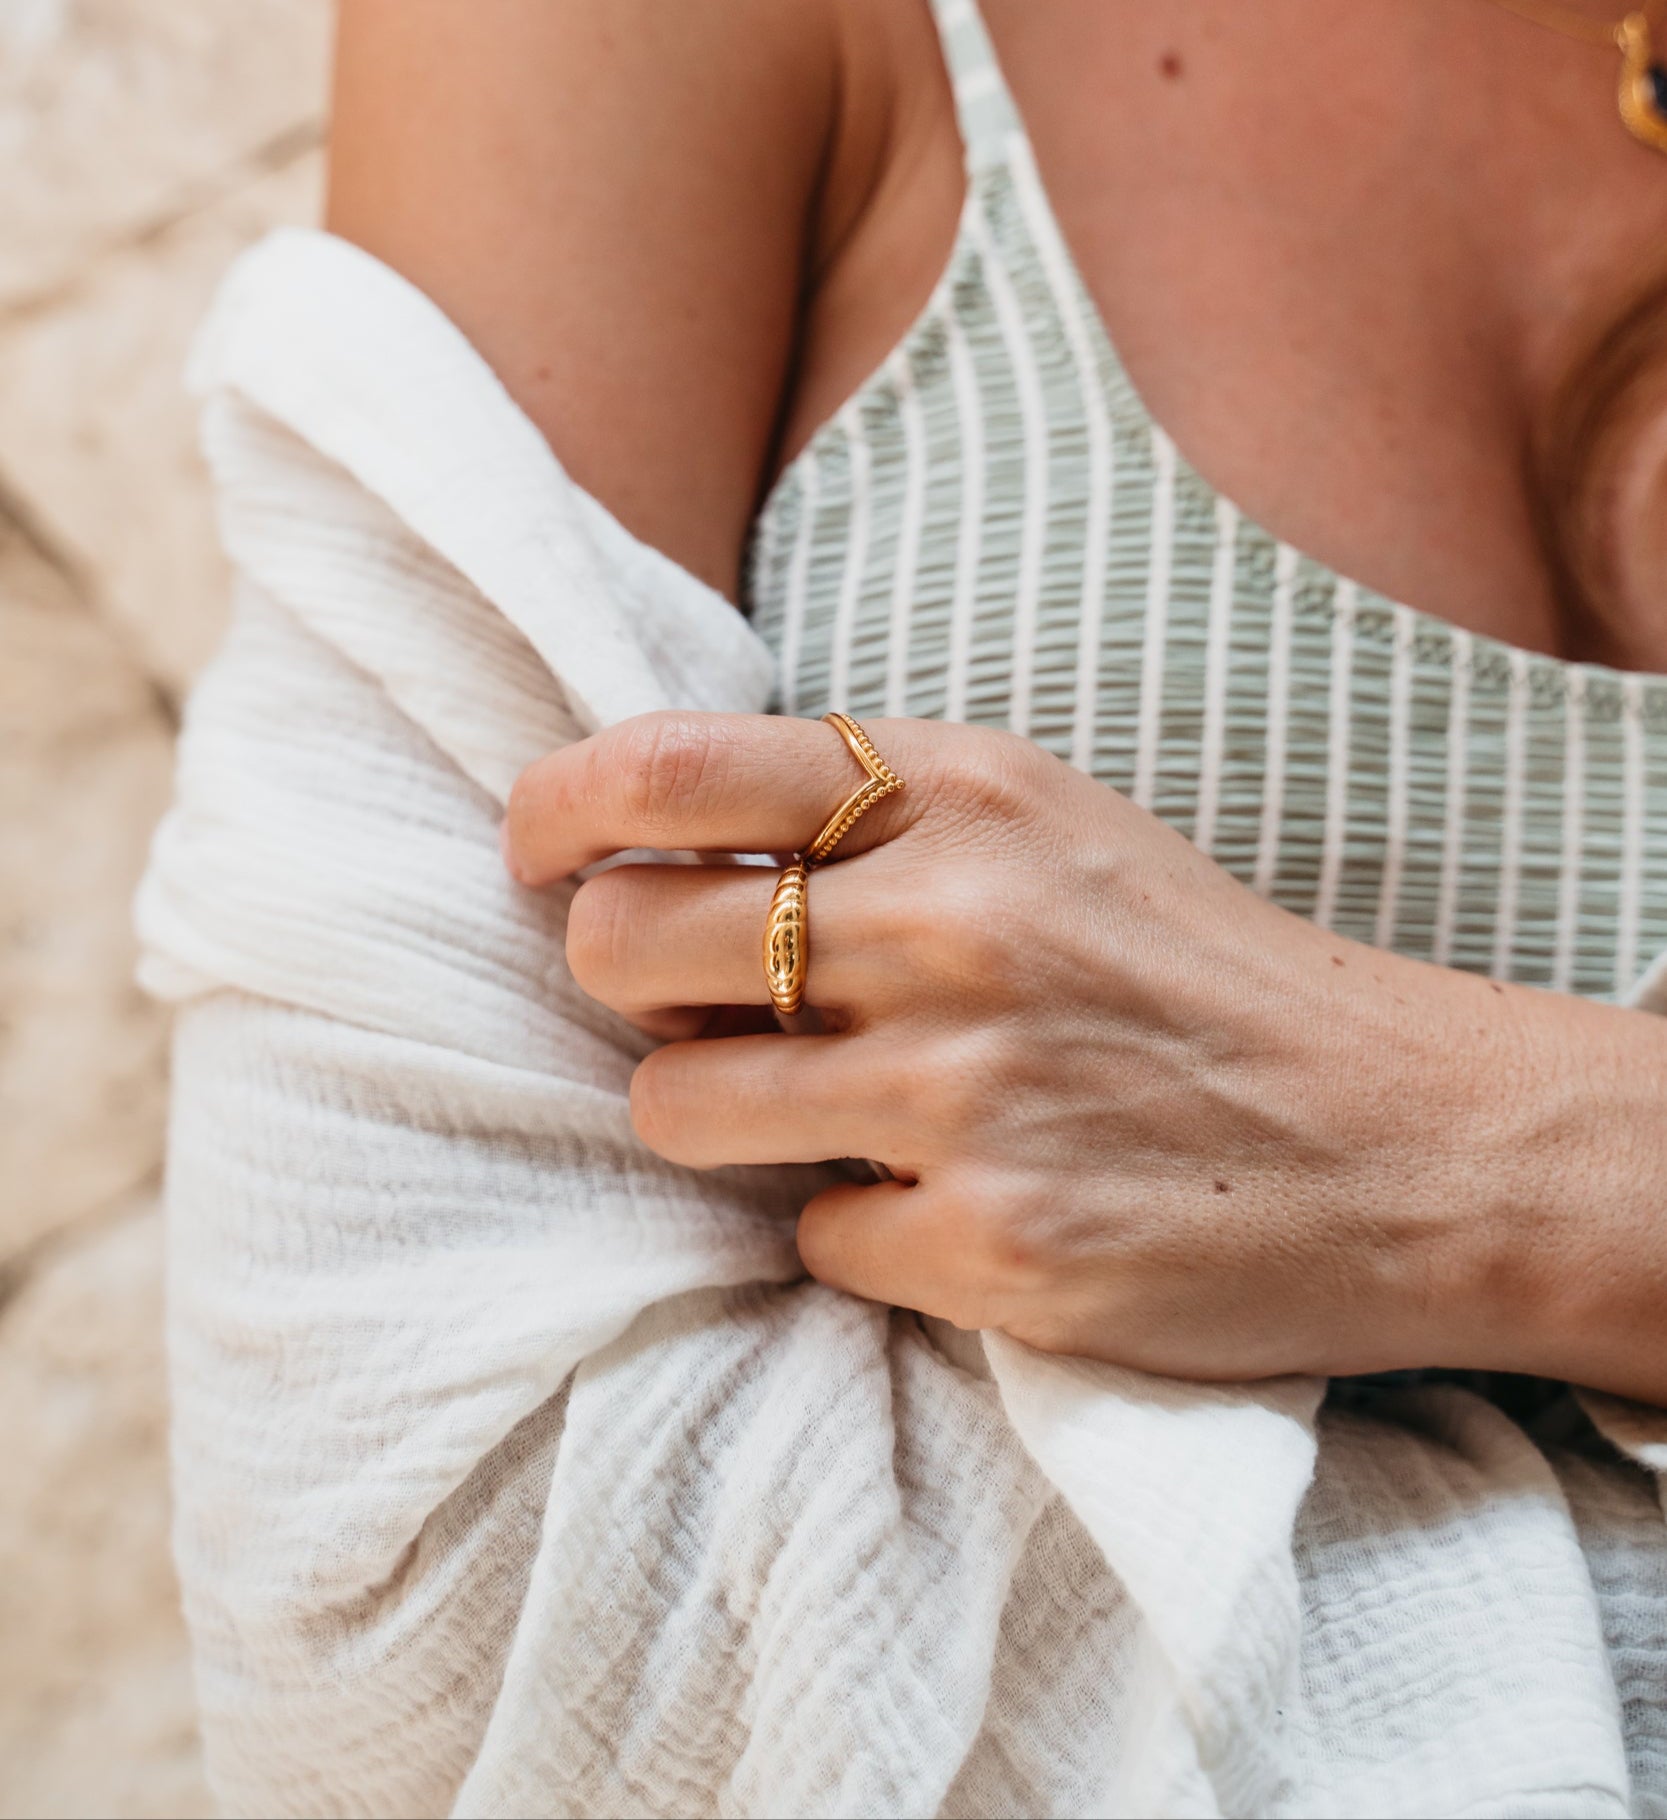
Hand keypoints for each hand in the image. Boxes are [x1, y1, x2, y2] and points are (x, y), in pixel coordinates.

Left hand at [503, 710, 1564, 1381]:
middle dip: (622, 990)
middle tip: (692, 1014)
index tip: (535, 859)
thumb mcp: (1045, 829)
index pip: (664, 770)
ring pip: (675, 1113)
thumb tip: (643, 869)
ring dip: (721, 1125)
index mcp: (963, 792)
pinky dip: (855, 1230)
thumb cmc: (1193, 973)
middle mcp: (953, 925)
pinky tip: (957, 1208)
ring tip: (835, 1122)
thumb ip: (862, 821)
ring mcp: (968, 1092)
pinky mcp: (992, 1245)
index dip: (552, 815)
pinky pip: (807, 1242)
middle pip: (623, 947)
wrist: (1402, 1137)